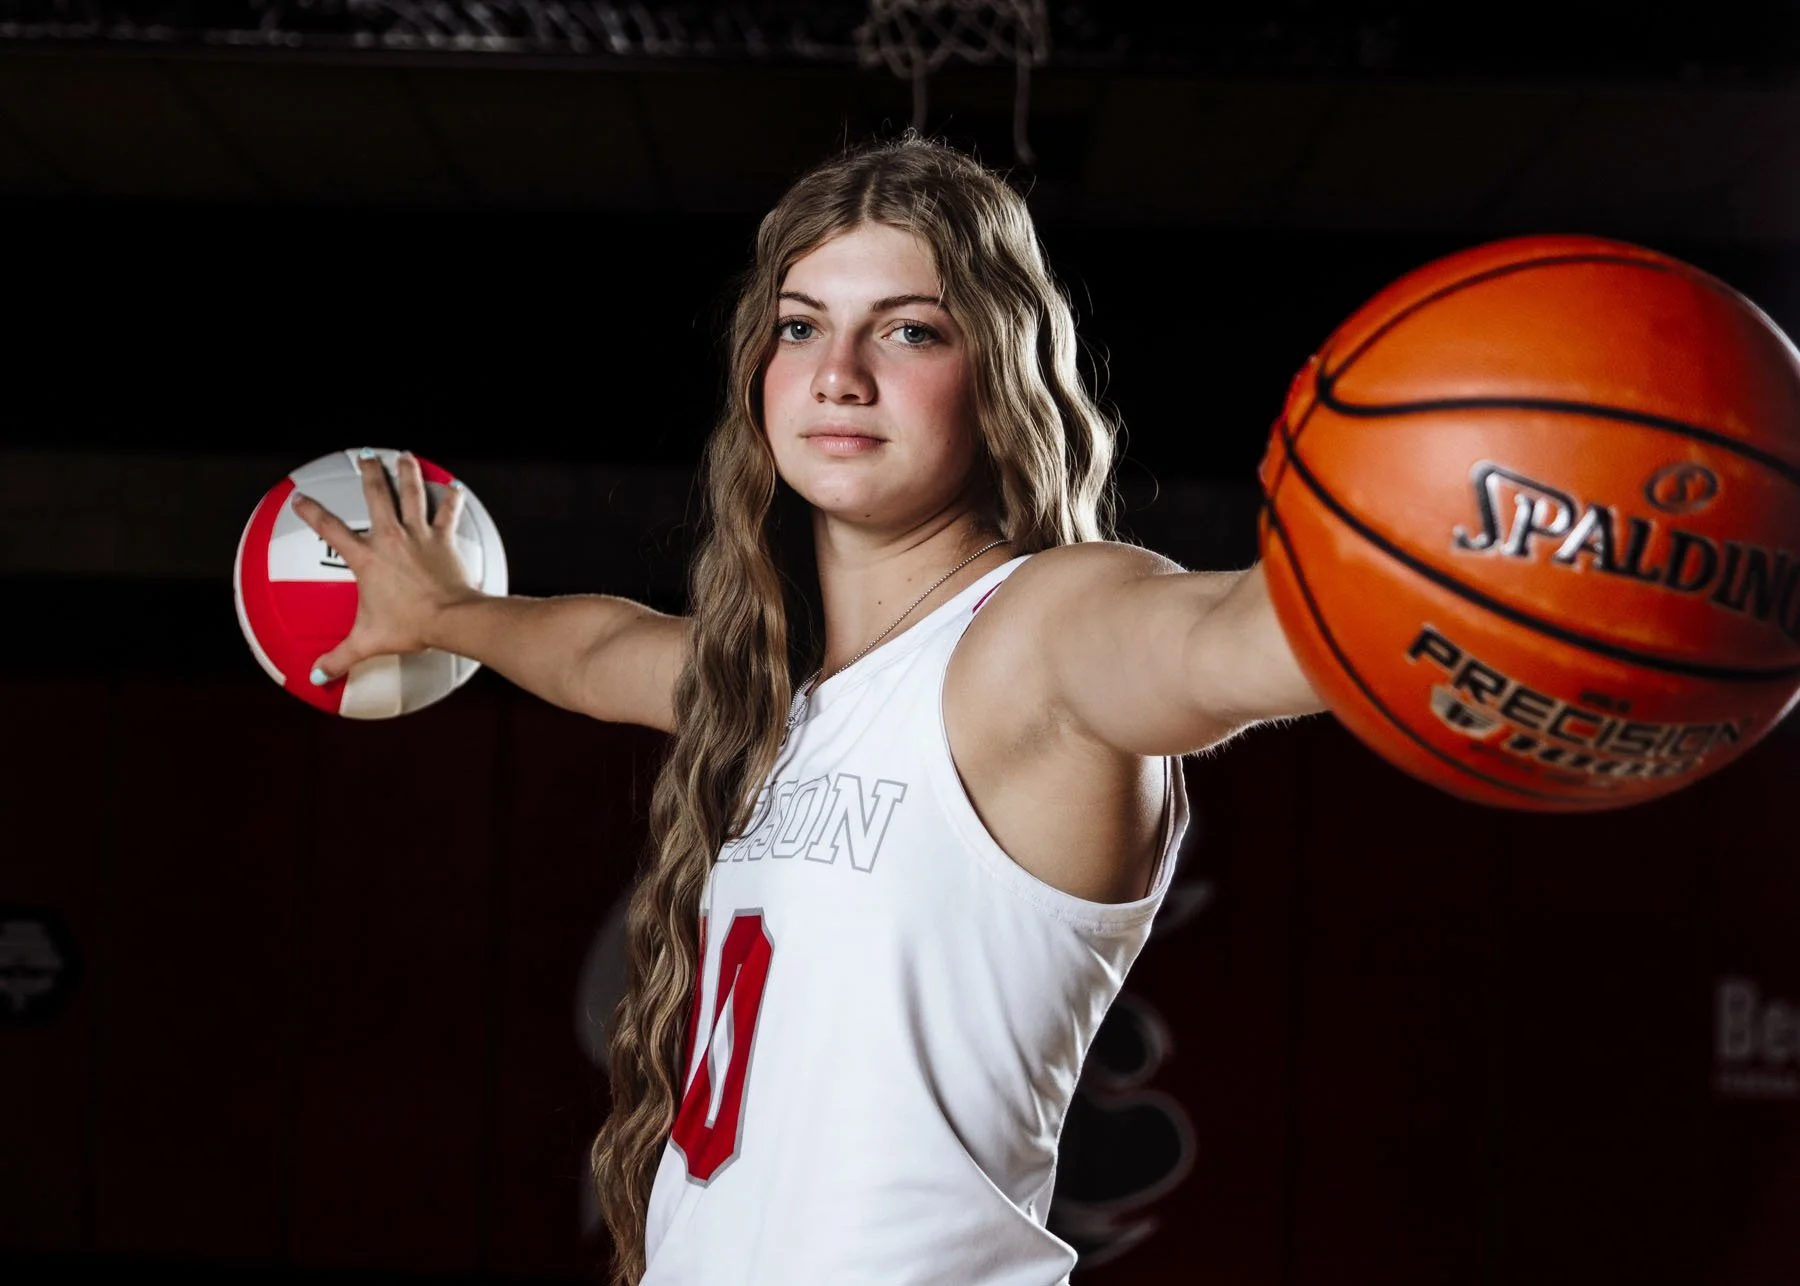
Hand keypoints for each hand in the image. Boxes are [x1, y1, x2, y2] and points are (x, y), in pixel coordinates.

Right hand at [289, 450, 482, 683]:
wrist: (450, 619)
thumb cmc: (410, 626)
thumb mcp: (368, 641)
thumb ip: (340, 657)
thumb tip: (317, 675)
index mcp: (366, 558)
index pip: (330, 529)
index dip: (312, 512)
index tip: (301, 499)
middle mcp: (390, 537)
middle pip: (376, 495)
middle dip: (369, 472)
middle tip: (365, 456)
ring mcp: (419, 534)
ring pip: (411, 493)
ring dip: (407, 472)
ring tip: (404, 456)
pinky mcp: (444, 538)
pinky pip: (448, 512)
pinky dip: (451, 498)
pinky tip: (454, 487)